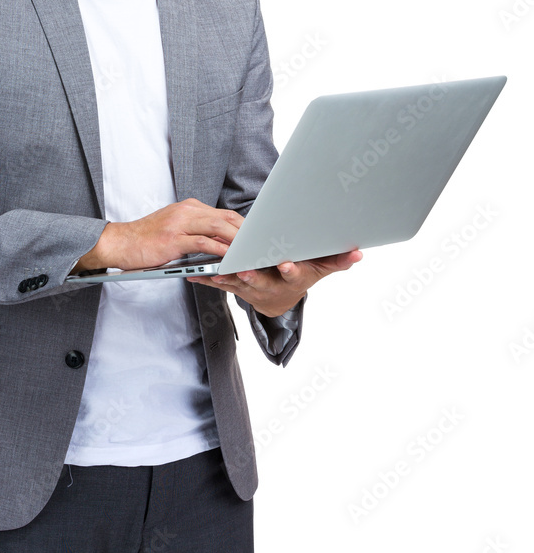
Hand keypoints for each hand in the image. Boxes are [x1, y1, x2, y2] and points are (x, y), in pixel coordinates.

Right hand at [71, 198, 244, 272]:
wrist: (120, 243)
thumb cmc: (146, 240)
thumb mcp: (174, 230)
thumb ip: (196, 232)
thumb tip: (220, 243)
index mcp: (189, 208)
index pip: (224, 214)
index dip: (243, 225)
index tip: (257, 237)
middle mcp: (187, 211)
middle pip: (225, 218)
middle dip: (246, 232)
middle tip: (262, 245)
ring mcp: (180, 223)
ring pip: (217, 227)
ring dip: (237, 241)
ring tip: (251, 253)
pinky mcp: (173, 239)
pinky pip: (203, 243)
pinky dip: (219, 250)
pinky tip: (229, 258)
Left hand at [186, 249, 362, 316]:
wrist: (279, 299)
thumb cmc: (301, 275)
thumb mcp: (321, 268)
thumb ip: (338, 261)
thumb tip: (358, 253)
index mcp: (292, 279)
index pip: (294, 275)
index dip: (291, 270)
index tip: (286, 264)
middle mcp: (271, 286)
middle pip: (262, 280)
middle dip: (253, 274)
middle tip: (244, 268)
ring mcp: (251, 289)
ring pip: (237, 282)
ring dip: (226, 276)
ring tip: (216, 269)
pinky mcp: (234, 287)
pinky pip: (219, 283)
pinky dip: (206, 278)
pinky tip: (193, 272)